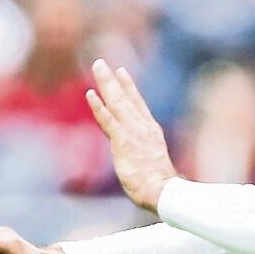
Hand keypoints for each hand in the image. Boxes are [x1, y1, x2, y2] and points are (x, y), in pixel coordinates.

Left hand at [87, 58, 177, 211]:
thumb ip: (147, 155)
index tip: (121, 72)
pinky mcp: (123, 142)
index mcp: (150, 131)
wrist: (163, 190)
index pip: (137, 104)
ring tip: (97, 67)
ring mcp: (133, 133)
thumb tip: (145, 158)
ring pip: (117, 103)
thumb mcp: (154, 163)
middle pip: (125, 98)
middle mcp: (142, 127)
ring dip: (106, 84)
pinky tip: (90, 94)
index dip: (129, 87)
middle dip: (112, 80)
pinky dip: (99, 107)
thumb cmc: (160, 184)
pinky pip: (108, 121)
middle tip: (100, 63)